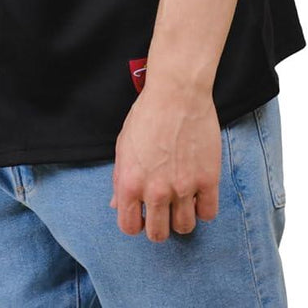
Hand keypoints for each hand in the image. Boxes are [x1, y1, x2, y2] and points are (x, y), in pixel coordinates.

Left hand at [110, 85, 220, 241]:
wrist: (177, 92)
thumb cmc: (147, 114)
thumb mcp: (124, 145)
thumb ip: (120, 178)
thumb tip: (116, 205)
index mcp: (130, 183)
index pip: (129, 227)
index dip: (135, 223)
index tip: (142, 214)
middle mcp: (155, 191)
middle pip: (158, 234)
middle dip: (159, 225)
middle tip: (163, 210)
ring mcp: (183, 187)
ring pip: (185, 227)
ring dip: (182, 218)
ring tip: (182, 201)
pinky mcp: (208, 179)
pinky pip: (209, 213)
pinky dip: (204, 208)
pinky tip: (199, 193)